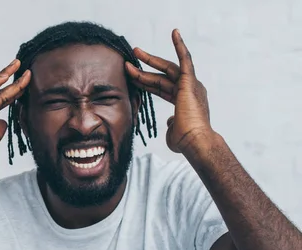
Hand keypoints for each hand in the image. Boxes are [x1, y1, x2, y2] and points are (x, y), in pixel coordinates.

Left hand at [125, 29, 212, 152]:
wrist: (194, 141)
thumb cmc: (185, 141)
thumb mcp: (173, 131)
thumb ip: (171, 124)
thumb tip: (170, 122)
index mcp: (182, 101)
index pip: (160, 88)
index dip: (145, 82)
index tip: (131, 76)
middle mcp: (188, 90)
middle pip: (161, 76)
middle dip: (145, 68)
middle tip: (130, 59)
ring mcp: (190, 85)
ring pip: (167, 69)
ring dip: (150, 60)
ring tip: (136, 51)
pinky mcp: (190, 81)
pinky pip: (185, 59)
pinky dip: (180, 45)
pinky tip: (174, 33)